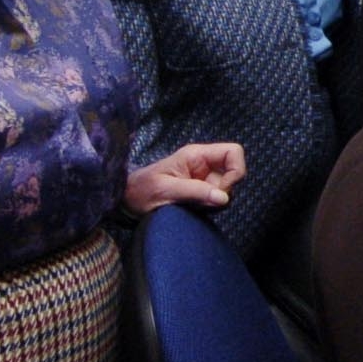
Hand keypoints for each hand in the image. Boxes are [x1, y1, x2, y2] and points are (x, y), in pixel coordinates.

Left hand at [124, 141, 245, 216]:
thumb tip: (224, 198)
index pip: (233, 152)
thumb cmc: (141, 191)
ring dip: (217, 202)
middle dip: (225, 191)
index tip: (222, 190)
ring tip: (194, 207)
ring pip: (228, 189)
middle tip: (204, 202)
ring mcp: (204, 179)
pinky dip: (211, 208)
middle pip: (234, 172)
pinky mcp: (202, 193)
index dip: (236, 170)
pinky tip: (194, 210)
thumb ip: (195, 191)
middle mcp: (205, 164)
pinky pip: (218, 200)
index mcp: (197, 155)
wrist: (127, 201)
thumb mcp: (165, 190)